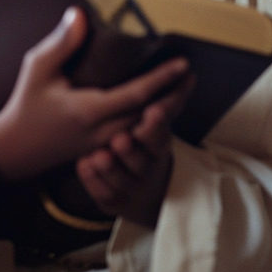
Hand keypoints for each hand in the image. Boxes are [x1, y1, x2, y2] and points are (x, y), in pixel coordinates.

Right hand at [0, 7, 189, 180]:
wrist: (14, 149)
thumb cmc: (26, 104)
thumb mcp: (37, 69)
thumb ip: (61, 42)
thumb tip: (81, 13)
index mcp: (89, 111)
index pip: (136, 95)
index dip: (162, 79)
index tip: (183, 63)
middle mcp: (103, 131)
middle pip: (150, 117)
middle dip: (175, 96)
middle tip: (193, 75)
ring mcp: (105, 144)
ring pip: (146, 129)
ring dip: (169, 109)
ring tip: (185, 87)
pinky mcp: (104, 149)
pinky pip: (137, 136)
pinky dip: (154, 121)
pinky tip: (164, 106)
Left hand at [77, 71, 194, 228]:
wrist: (148, 192)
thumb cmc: (146, 144)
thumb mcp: (160, 124)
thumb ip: (167, 101)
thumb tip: (188, 69)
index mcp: (160, 145)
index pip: (161, 133)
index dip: (158, 123)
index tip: (152, 111)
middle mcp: (148, 167)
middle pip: (142, 161)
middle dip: (131, 151)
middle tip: (120, 139)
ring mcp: (131, 187)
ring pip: (120, 180)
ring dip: (110, 167)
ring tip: (99, 155)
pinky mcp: (113, 202)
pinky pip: (102, 194)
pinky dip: (93, 180)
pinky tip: (84, 164)